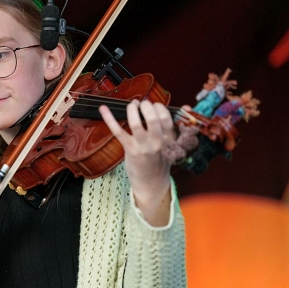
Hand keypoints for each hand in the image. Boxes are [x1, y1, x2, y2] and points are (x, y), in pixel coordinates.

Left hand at [99, 99, 175, 224]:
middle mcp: (157, 142)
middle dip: (146, 106)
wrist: (152, 183)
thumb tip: (185, 107)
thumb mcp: (171, 144)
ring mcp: (143, 146)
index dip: (159, 107)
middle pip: (153, 118)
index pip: (166, 117)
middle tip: (142, 104)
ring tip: (132, 105)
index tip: (154, 105)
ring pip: (137, 123)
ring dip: (132, 110)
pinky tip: (103, 109)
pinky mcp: (130, 150)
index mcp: (169, 139)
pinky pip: (119, 131)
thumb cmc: (160, 161)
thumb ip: (174, 127)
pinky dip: (109, 118)